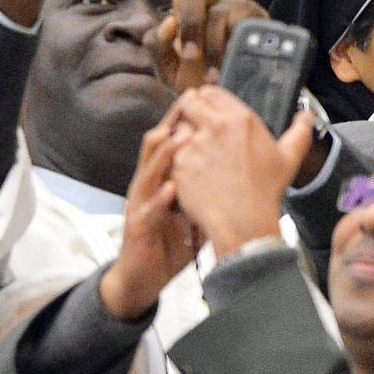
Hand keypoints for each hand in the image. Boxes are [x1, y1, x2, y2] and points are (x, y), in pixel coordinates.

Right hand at [100, 103, 200, 319]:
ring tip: (180, 137)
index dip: (184, 118)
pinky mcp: (137, 228)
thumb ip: (208, 187)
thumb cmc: (169, 240)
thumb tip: (236, 168)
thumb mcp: (193, 209)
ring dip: (164, 155)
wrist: (142, 277)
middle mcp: (147, 185)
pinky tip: (171, 189)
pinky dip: (159, 199)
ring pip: (148, 173)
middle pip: (155, 147)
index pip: (171, 141)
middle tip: (189, 101)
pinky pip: (148, 211)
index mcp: (161, 178)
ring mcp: (140, 205)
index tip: (202, 96)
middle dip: (171, 123)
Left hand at [144, 0, 266, 92]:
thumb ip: (157, 44)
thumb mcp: (167, 69)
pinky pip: (240, 24)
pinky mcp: (258, 19)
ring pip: (218, 12)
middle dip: (189, 22)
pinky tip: (229, 65)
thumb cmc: (199, 82)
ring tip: (211, 73)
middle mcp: (213, 2)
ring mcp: (237, 8)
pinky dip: (231, 47)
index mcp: (189, 9)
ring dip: (211, 44)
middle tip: (188, 54)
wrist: (233, 101)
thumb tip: (169, 21)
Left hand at [170, 86, 314, 256]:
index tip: (207, 113)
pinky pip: (170, 153)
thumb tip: (307, 115)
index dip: (207, 101)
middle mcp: (215, 125)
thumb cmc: (265, 191)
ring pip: (177, 127)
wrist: (243, 221)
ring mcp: (193, 144)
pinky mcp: (178, 162)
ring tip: (193, 153)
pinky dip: (176, 160)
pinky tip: (189, 172)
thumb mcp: (289, 158)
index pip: (211, 92)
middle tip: (196, 130)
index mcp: (240, 118)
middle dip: (190, 113)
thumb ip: (300, 131)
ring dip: (181, 136)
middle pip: (188, 103)